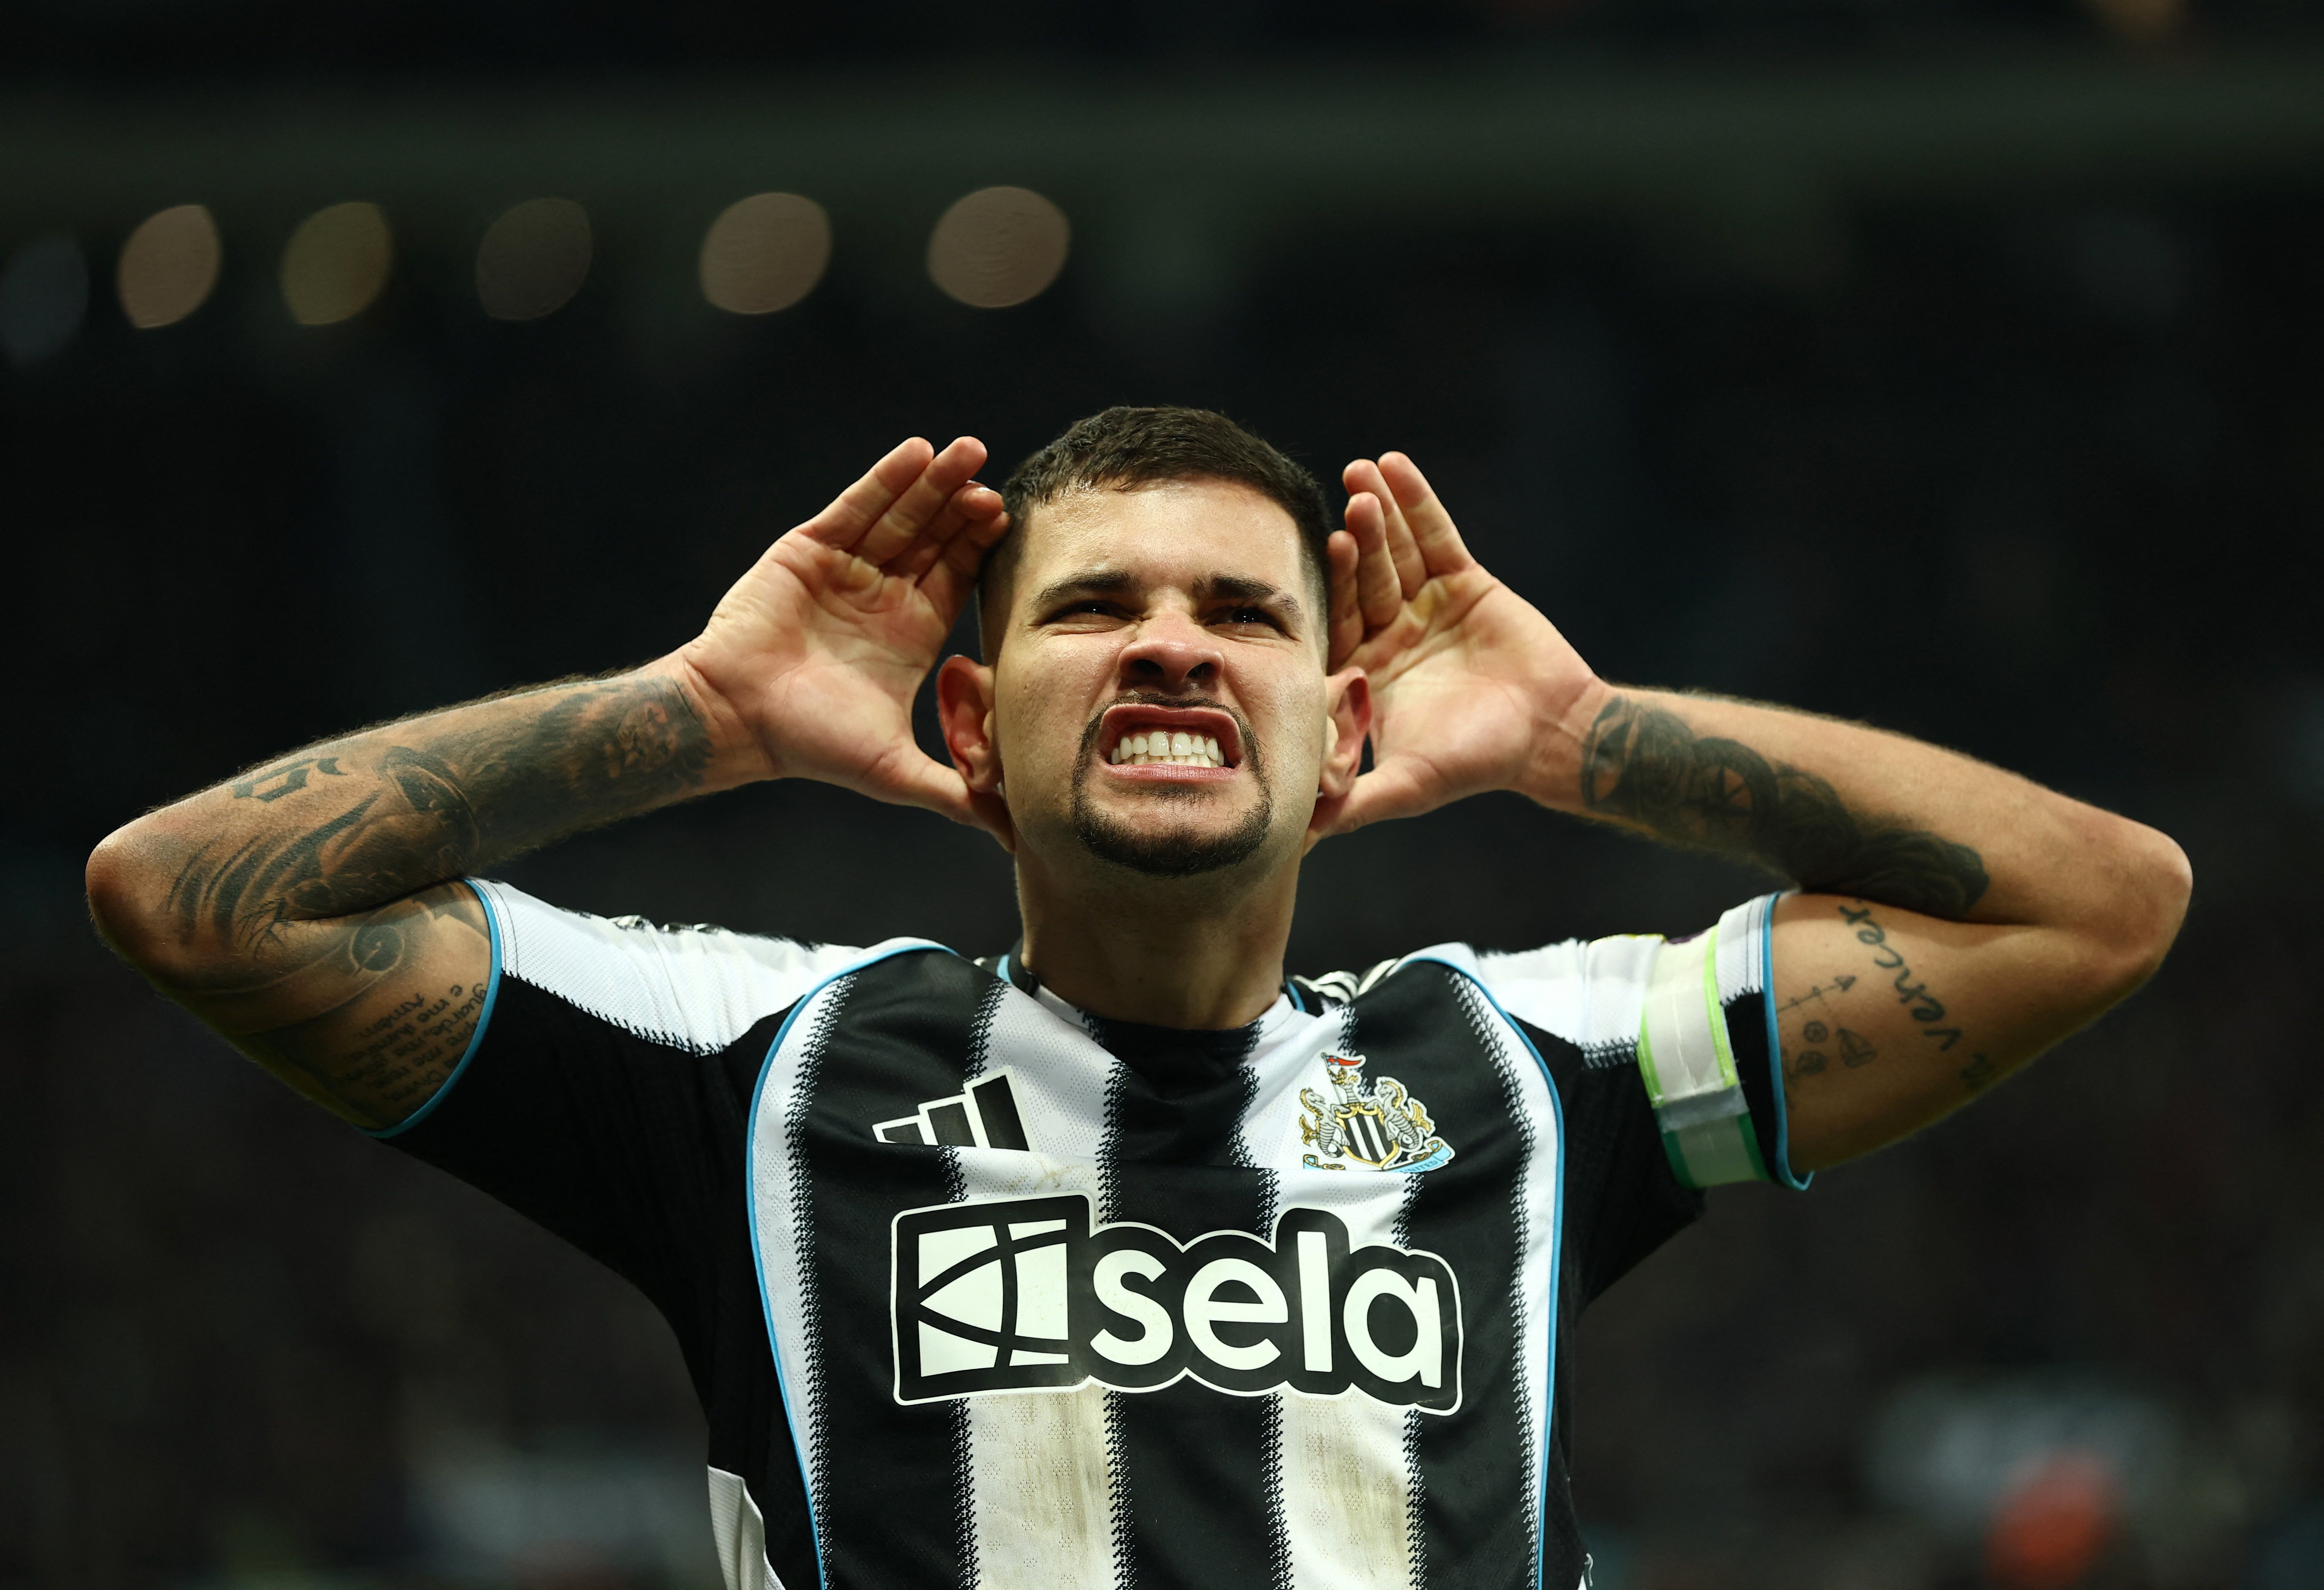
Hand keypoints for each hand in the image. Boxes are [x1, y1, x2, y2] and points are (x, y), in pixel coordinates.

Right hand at [677, 437, 1009, 823]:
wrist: (740, 719)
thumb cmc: (810, 743)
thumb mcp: (895, 771)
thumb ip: (955, 794)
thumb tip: (1012, 835)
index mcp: (910, 632)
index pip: (959, 578)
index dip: (983, 551)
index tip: (1012, 526)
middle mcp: (883, 594)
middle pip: (937, 538)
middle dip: (965, 509)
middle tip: (997, 484)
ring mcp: (847, 568)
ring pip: (902, 514)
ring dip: (935, 483)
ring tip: (969, 450)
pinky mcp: (811, 548)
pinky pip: (857, 505)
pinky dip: (887, 479)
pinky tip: (919, 453)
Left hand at [1319, 453, 1600, 833]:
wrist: (1550, 735)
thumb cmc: (1478, 762)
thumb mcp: (1407, 785)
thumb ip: (1353, 803)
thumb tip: (1296, 838)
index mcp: (1367, 671)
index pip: (1338, 622)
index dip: (1333, 589)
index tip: (1323, 555)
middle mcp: (1390, 633)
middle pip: (1365, 578)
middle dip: (1357, 543)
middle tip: (1347, 509)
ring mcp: (1425, 604)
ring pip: (1395, 551)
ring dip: (1380, 513)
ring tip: (1363, 473)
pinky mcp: (1464, 581)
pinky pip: (1435, 534)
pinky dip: (1417, 502)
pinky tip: (1395, 467)